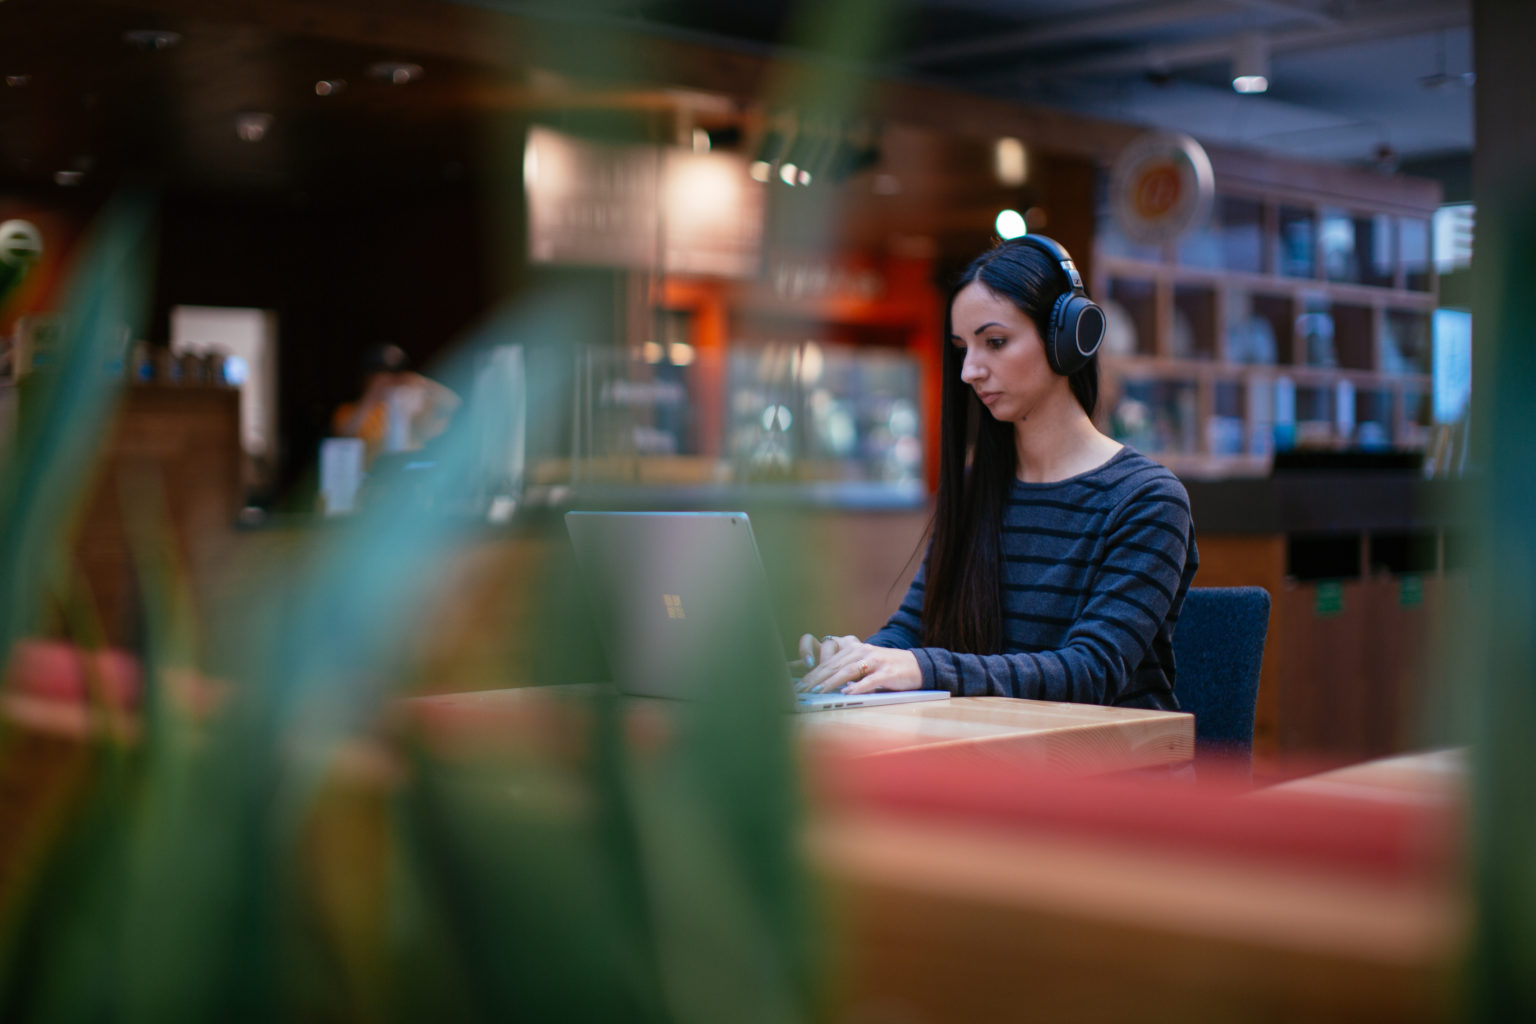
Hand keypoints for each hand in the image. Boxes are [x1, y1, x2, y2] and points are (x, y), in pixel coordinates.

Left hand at [795, 635, 921, 694]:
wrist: (917, 666)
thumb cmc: (885, 668)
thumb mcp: (863, 664)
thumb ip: (844, 670)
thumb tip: (820, 683)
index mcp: (854, 648)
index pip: (829, 660)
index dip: (812, 672)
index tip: (798, 684)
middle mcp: (862, 651)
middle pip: (835, 665)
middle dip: (816, 678)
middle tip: (801, 690)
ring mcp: (875, 661)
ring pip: (849, 670)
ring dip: (831, 681)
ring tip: (818, 691)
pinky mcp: (888, 673)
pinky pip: (871, 680)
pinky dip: (858, 687)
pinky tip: (847, 693)